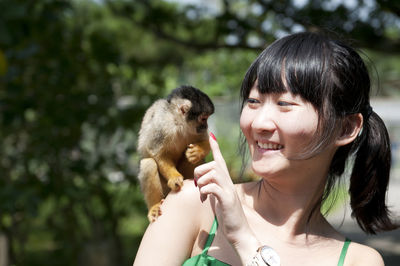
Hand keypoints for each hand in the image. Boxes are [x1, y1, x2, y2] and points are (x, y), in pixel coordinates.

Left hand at [194, 133, 260, 262]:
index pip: (220, 160)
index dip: (216, 148)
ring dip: (201, 182)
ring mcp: (229, 190)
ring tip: (201, 194)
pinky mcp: (227, 199)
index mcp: (226, 182)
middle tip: (198, 185)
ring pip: (211, 173)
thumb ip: (212, 189)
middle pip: (212, 164)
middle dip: (200, 172)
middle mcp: (229, 183)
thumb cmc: (228, 217)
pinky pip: (212, 186)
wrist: (239, 233)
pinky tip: (203, 199)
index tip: (211, 135)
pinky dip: (204, 191)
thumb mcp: (217, 200)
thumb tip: (201, 183)